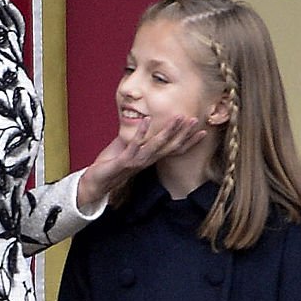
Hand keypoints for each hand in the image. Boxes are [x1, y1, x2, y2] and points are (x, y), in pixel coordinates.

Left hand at [76, 116, 205, 208]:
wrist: (97, 182)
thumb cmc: (113, 164)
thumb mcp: (129, 148)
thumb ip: (140, 138)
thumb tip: (147, 121)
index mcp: (151, 158)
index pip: (174, 150)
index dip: (189, 141)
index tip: (203, 130)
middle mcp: (148, 161)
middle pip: (170, 146)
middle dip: (183, 133)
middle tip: (195, 119)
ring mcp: (137, 162)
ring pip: (156, 146)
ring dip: (168, 131)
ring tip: (178, 117)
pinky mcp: (124, 162)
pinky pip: (135, 146)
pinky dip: (142, 132)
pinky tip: (147, 120)